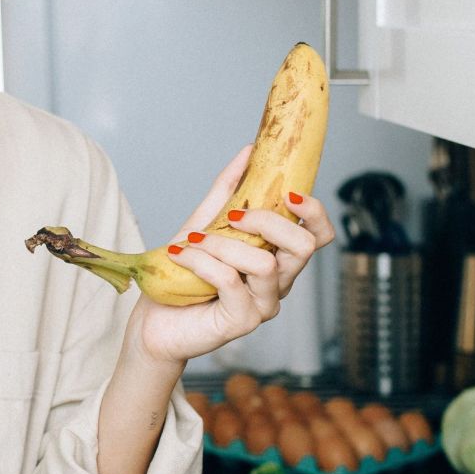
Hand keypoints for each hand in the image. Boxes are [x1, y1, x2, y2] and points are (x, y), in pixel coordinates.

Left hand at [132, 145, 335, 365]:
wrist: (154, 319)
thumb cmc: (182, 275)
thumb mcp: (205, 223)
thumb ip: (229, 191)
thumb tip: (249, 152)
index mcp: (278, 257)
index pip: (320, 234)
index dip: (313, 210)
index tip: (286, 193)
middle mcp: (279, 282)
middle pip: (305, 246)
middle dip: (268, 221)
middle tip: (232, 218)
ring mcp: (264, 305)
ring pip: (265, 264)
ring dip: (223, 245)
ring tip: (193, 243)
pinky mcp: (242, 321)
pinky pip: (230, 281)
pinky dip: (203, 261)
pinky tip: (182, 255)